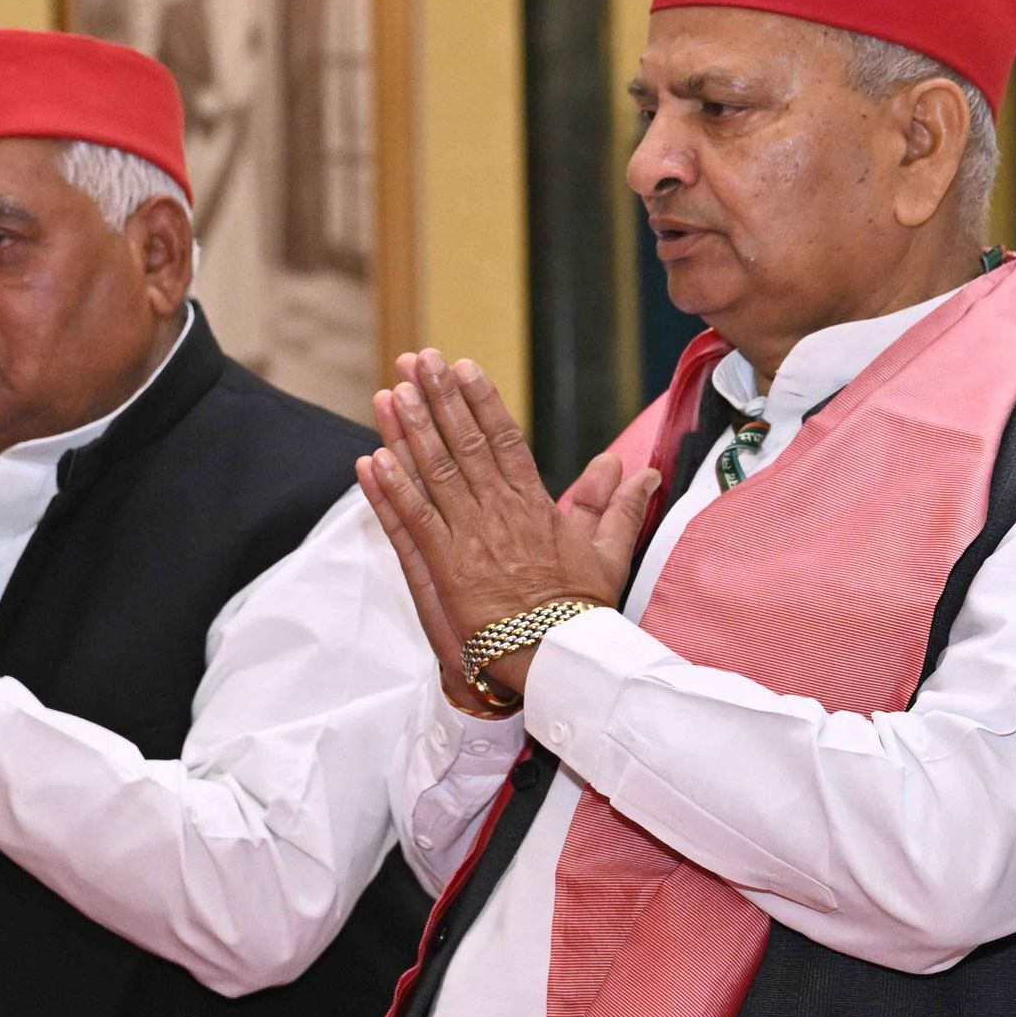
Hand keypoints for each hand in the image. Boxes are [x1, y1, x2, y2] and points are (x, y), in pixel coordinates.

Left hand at [356, 350, 657, 707]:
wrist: (557, 658)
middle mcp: (498, 512)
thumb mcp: (609, 552)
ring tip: (390, 392)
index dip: (481, 400)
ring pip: (434, 473)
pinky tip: (372, 459)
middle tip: (417, 359)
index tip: (463, 367)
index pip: (504, 439)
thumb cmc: (581, 609)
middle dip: (438, 398)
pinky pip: (411, 521)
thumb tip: (643, 470)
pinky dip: (390, 490)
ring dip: (409, 431)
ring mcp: (468, 538)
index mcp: (535, 504)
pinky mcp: (443, 567)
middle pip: (463, 443)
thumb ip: (618, 505)